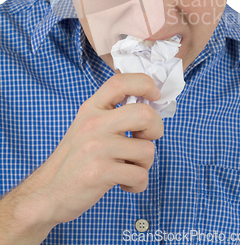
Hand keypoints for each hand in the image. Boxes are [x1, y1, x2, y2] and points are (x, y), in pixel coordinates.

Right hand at [22, 72, 162, 227]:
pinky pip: (140, 176)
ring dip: (145, 164)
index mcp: (92, 108)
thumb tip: (149, 101)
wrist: (48, 192)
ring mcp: (97, 147)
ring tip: (128, 167)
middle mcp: (94, 123)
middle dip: (156, 129)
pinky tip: (124, 184)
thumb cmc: (75, 159)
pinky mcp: (100, 172)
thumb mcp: (87, 125)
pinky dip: (138, 184)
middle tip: (146, 139)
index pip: (120, 82)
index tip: (155, 96)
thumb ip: (113, 112)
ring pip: (147, 150)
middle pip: (145, 114)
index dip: (145, 84)